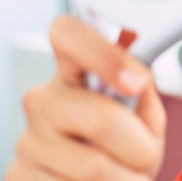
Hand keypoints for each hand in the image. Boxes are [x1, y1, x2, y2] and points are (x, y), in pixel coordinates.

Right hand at [5, 16, 165, 180]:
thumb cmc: (127, 146)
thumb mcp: (144, 114)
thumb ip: (143, 89)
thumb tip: (137, 77)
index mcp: (73, 70)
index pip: (68, 34)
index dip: (103, 54)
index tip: (135, 82)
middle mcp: (43, 99)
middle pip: (101, 118)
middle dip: (139, 146)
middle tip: (145, 155)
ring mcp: (26, 140)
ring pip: (93, 167)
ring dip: (126, 178)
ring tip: (125, 175)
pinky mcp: (16, 177)